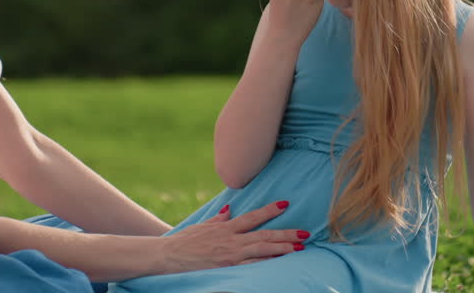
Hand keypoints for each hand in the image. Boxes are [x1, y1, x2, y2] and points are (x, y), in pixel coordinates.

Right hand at [160, 201, 308, 272]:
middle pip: (264, 235)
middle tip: (304, 233)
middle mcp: (231, 240)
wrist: (169, 256)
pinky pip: (251, 267)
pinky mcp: (227, 269)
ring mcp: (230, 256)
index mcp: (226, 228)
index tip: (285, 204)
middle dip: (286, 234)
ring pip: (261, 250)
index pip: (253, 217)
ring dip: (281, 249)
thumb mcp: (203, 226)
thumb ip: (219, 218)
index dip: (270, 210)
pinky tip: (278, 263)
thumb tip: (230, 209)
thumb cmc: (185, 241)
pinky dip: (265, 264)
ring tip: (298, 248)